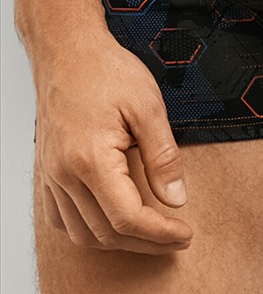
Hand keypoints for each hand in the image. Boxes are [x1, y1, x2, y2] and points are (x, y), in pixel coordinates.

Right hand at [33, 29, 193, 254]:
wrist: (67, 51)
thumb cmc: (106, 71)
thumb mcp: (148, 106)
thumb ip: (163, 156)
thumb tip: (176, 198)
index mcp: (90, 159)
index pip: (127, 218)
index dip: (160, 232)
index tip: (185, 232)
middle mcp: (64, 174)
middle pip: (105, 232)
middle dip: (146, 242)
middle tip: (177, 237)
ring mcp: (50, 175)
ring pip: (81, 233)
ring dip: (118, 242)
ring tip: (151, 235)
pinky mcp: (46, 172)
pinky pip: (60, 218)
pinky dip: (86, 230)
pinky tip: (110, 223)